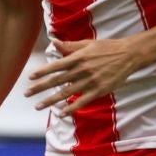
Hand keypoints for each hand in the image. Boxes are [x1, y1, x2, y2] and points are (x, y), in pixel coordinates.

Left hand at [24, 36, 145, 112]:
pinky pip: (82, 101)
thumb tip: (53, 41)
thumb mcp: (87, 44)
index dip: (42, 72)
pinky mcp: (99, 90)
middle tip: (26, 94)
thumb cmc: (107, 48)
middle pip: (57, 81)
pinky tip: (61, 113)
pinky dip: (71, 108)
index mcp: (78, 58)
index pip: (56, 66)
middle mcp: (82, 70)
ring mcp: (90, 81)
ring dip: (51, 100)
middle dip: (40, 87)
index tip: (30, 77)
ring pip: (66, 93)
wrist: (129, 55)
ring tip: (38, 106)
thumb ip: (69, 46)